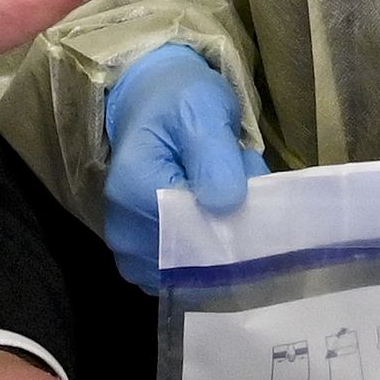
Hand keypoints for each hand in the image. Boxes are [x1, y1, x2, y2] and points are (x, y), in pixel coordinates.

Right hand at [103, 44, 265, 291]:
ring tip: (225, 201)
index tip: (257, 202)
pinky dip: (203, 259)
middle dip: (228, 233)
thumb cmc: (179, 102)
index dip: (232, 224)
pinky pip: (180, 277)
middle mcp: (123, 228)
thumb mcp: (203, 110)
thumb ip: (214, 156)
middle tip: (246, 194)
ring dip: (218, 244)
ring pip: (190, 271)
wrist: (153, 103)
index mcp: (134, 188)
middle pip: (192, 258)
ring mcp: (128, 249)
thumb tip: (225, 205)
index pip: (194, 231)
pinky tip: (211, 222)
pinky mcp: (137, 259)